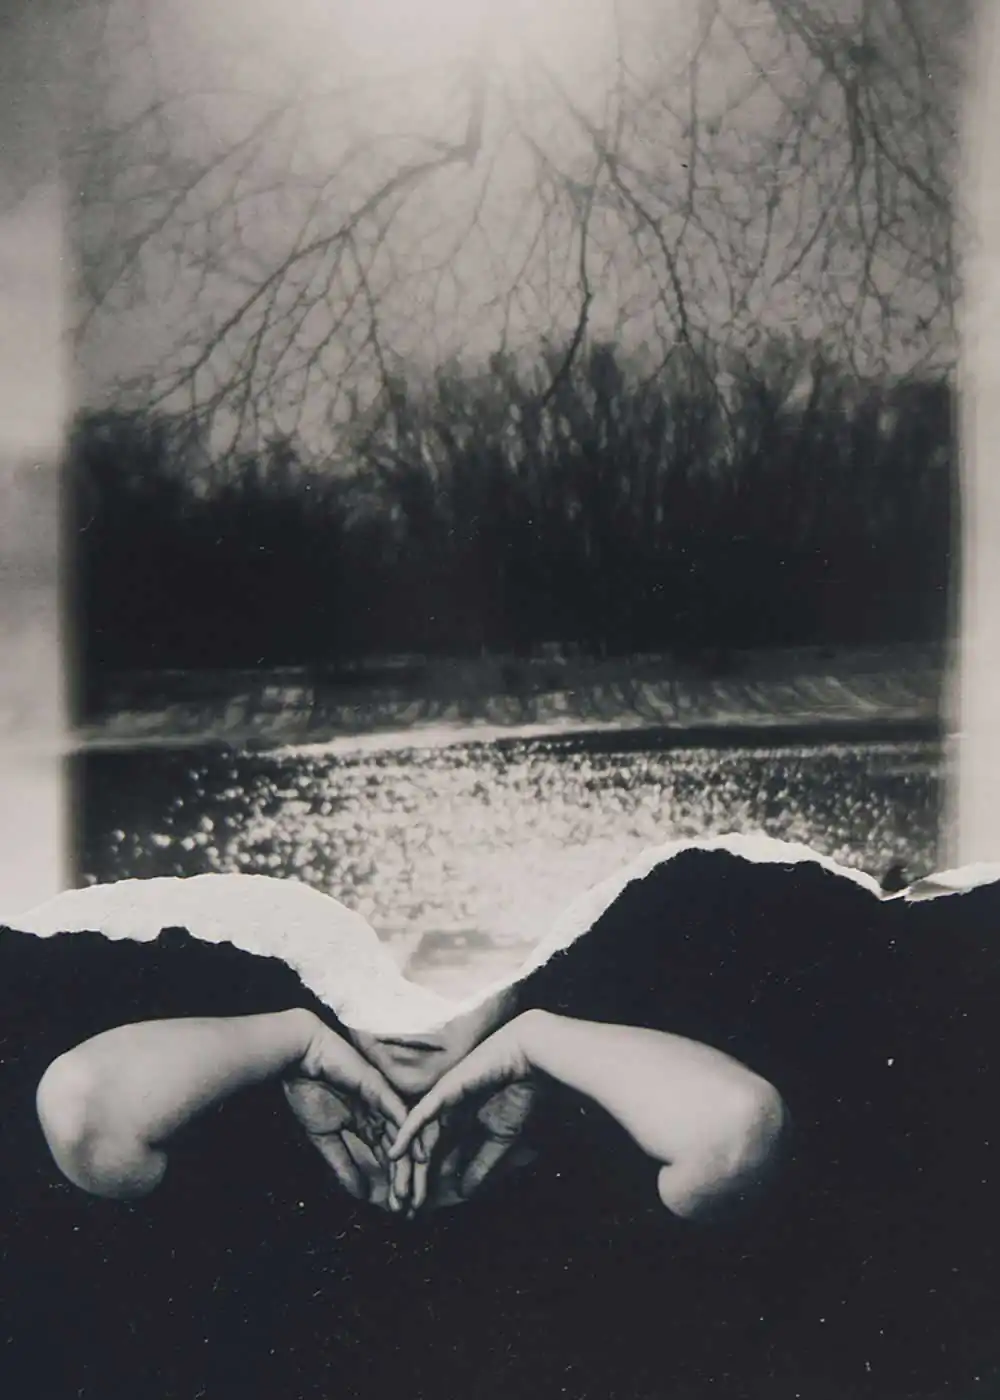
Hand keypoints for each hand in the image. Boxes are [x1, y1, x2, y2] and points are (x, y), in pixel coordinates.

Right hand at [283, 1017, 407, 1208]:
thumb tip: (360, 1195)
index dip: (394, 1183)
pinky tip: (414, 1156)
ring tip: (412, 1192)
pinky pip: (399, 1114)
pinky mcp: (380, 1089)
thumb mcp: (324, 1138)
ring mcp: (383, 1101)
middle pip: (401, 1152)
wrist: (299, 1059)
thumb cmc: (308, 1092)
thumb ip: (342, 1164)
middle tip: (412, 1209)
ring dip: (409, 1166)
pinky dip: (406, 1136)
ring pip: (403, 1137)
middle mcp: (381, 1115)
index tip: (398, 1210)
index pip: (387, 1158)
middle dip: (407, 1181)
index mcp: (368, 1125)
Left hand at [389, 1015, 539, 1210]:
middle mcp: (444, 1114)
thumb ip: (482, 1164)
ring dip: (407, 1166)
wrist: (528, 1061)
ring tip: (398, 1192)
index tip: (418, 1210)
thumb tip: (463, 1193)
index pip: (437, 1158)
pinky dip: (407, 1134)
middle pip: (422, 1152)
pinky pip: (420, 1115)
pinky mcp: (443, 1091)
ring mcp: (441, 1101)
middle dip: (412, 1181)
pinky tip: (394, 1154)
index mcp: (458, 1124)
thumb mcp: (499, 1139)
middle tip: (402, 1210)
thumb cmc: (518, 1094)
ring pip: (418, 1138)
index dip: (427, 1184)